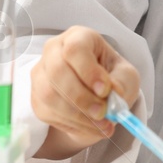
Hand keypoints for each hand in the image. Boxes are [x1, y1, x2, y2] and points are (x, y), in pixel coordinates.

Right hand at [30, 26, 139, 159]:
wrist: (98, 98)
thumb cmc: (112, 78)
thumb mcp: (126, 76)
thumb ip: (121, 82)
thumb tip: (112, 94)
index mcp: (79, 37)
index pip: (75, 48)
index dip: (89, 71)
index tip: (105, 90)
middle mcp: (54, 51)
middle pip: (58, 71)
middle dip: (82, 97)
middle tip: (103, 113)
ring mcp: (41, 74)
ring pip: (50, 95)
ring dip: (78, 115)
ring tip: (102, 123)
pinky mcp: (36, 98)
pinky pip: (48, 112)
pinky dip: (72, 123)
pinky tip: (90, 126)